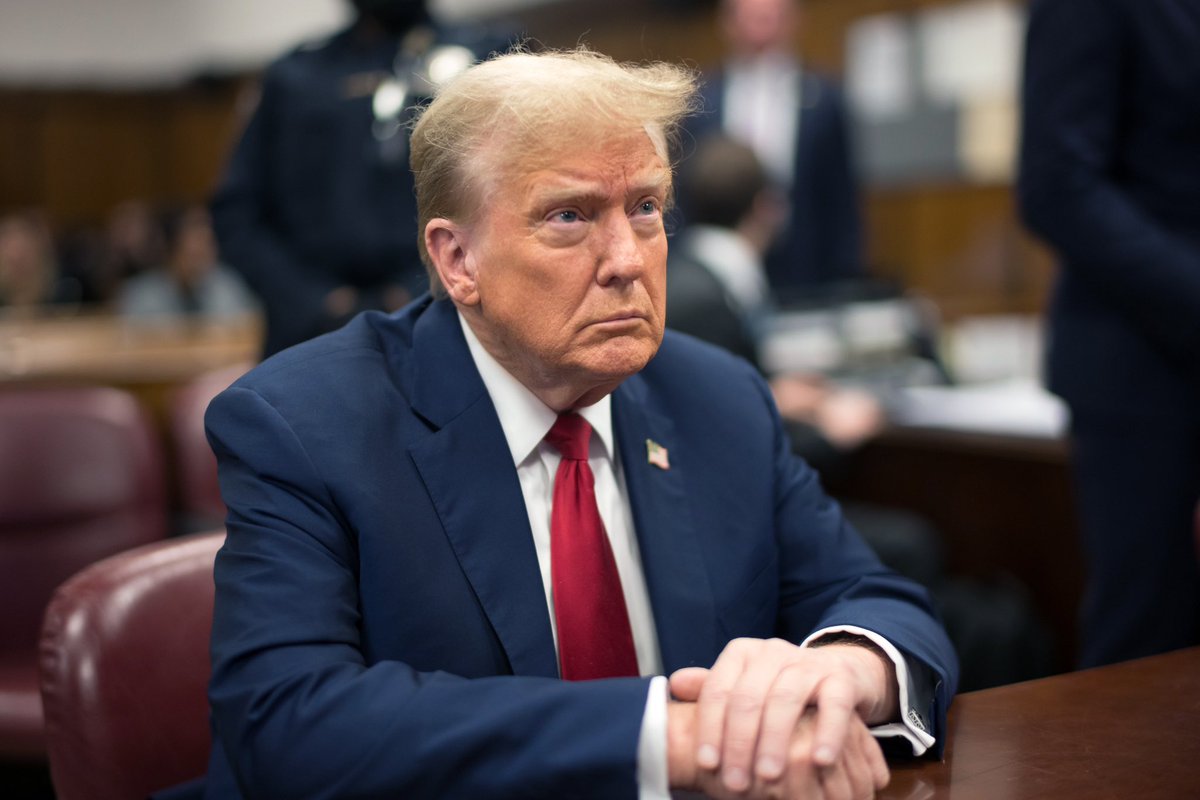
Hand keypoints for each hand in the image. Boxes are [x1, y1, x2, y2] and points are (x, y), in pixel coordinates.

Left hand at [669, 638, 896, 793]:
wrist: (836, 673)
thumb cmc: (778, 688)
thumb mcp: (743, 686)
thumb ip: (711, 689)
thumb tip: (674, 685)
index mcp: (742, 653)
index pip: (718, 689)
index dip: (710, 728)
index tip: (707, 764)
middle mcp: (772, 652)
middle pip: (748, 697)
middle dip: (739, 743)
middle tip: (735, 781)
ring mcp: (808, 663)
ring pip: (786, 700)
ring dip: (775, 741)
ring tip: (768, 776)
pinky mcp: (840, 678)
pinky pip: (834, 705)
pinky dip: (828, 733)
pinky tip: (819, 760)